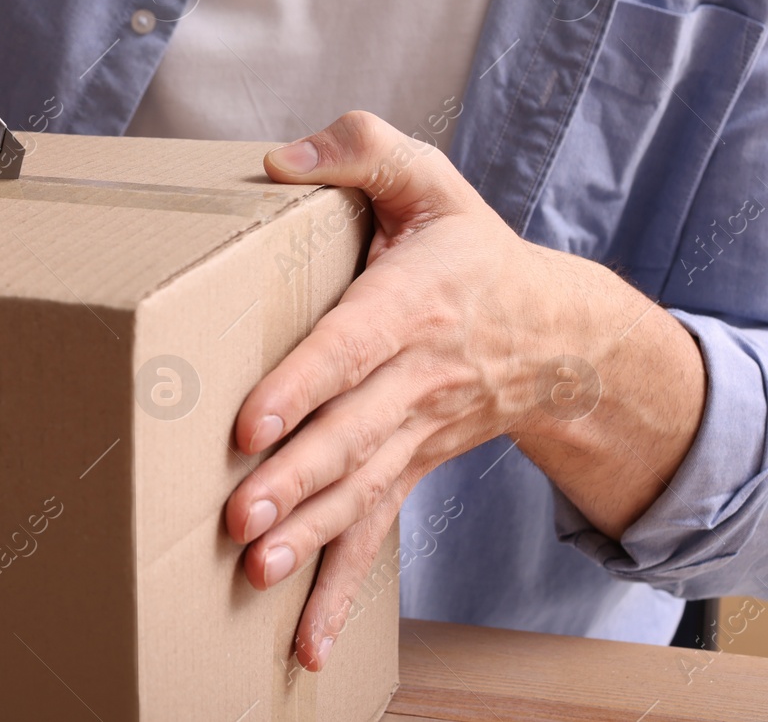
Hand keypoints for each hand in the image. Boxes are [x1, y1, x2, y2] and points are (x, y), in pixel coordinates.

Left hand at [221, 111, 596, 670]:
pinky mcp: (409, 468)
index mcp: (414, 302)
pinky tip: (305, 640)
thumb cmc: (469, 249)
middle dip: (294, 477)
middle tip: (236, 515)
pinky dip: (341, 589)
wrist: (553, 333)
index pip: (351, 345)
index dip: (301, 383)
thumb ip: (361, 150)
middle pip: (352, 433)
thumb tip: (278, 157)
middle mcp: (417, 376)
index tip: (249, 421)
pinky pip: (377, 531)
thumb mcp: (428, 179)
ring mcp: (415, 432)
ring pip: (362, 491)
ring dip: (310, 536)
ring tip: (256, 570)